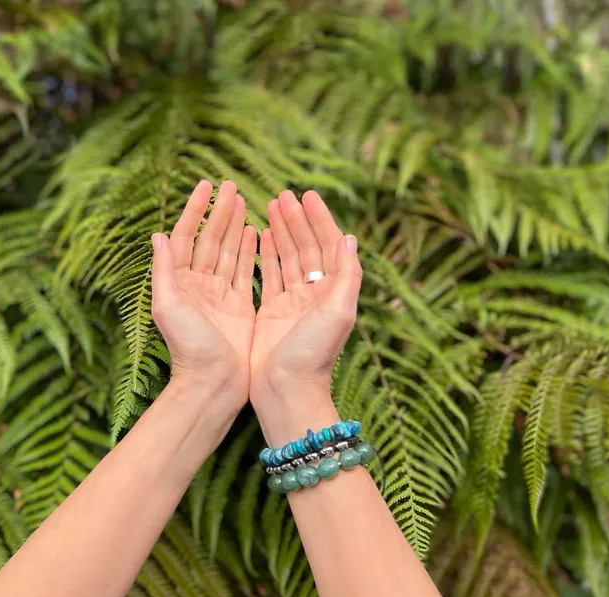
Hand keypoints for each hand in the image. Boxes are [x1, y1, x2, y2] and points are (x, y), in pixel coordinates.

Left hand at [151, 180, 256, 403]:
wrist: (214, 383)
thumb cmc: (189, 348)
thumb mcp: (169, 306)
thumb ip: (164, 270)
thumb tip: (157, 234)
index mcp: (179, 283)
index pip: (185, 237)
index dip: (195, 210)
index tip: (206, 186)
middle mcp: (198, 285)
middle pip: (209, 240)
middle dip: (219, 211)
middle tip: (231, 185)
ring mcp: (219, 295)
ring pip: (228, 251)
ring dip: (235, 225)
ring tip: (244, 201)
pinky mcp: (239, 306)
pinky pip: (243, 271)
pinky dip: (249, 251)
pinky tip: (255, 232)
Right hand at [250, 190, 361, 442]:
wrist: (285, 390)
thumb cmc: (313, 355)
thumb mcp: (338, 312)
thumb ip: (346, 275)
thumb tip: (349, 238)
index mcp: (332, 292)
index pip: (327, 246)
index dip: (319, 219)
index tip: (307, 195)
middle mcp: (314, 295)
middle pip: (306, 248)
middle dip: (296, 220)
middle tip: (282, 194)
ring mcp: (292, 303)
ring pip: (288, 258)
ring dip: (281, 232)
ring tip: (270, 207)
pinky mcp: (271, 313)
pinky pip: (269, 276)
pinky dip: (266, 255)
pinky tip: (258, 237)